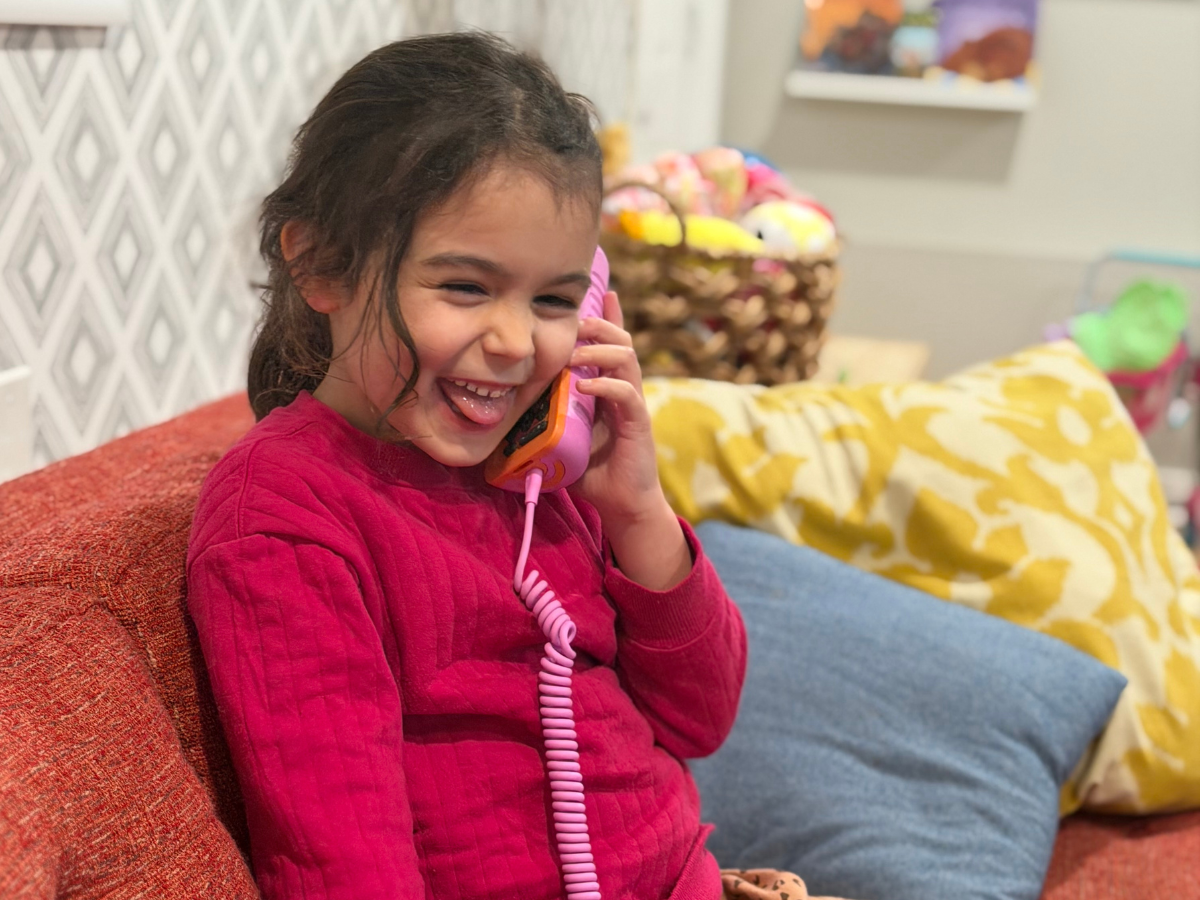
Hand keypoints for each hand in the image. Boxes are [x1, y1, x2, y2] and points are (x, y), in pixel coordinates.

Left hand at [570, 292, 689, 590]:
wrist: (621, 504)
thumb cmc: (590, 471)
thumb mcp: (561, 434)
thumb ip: (545, 413)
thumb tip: (504, 403)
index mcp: (607, 387)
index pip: (609, 344)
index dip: (605, 316)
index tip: (597, 289)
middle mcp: (623, 389)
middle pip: (619, 341)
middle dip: (598, 325)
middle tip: (573, 320)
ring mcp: (632, 404)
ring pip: (626, 359)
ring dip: (600, 350)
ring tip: (576, 352)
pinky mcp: (637, 424)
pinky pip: (627, 394)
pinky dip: (607, 385)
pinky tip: (588, 384)